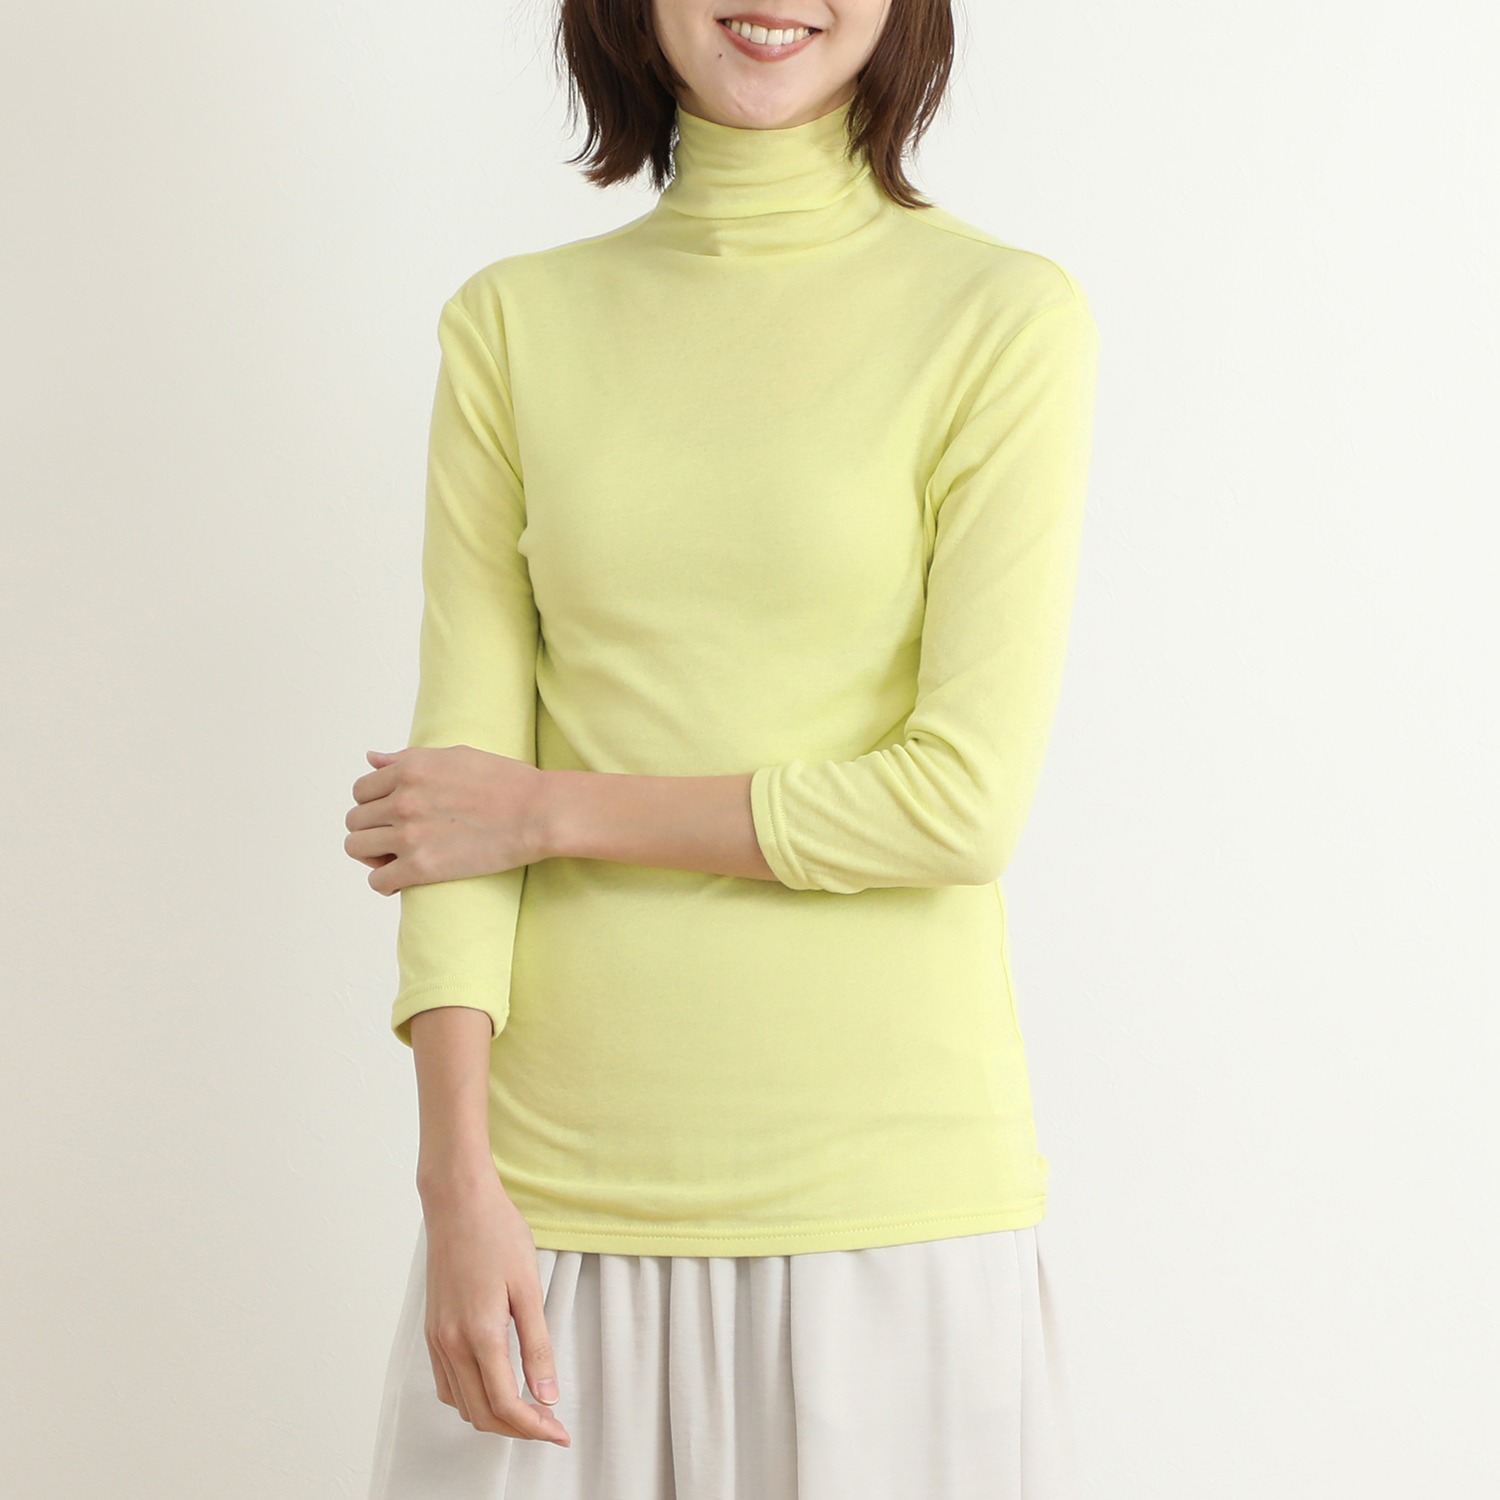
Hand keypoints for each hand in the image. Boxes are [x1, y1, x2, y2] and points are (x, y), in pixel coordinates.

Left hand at [345, 746, 544, 894]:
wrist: (538, 813)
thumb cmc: (505, 782)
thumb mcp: (454, 756)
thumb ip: (407, 759)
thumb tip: (372, 759)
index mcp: (410, 769)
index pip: (361, 790)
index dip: (372, 804)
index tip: (388, 815)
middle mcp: (403, 799)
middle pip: (355, 820)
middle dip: (370, 830)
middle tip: (392, 839)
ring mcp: (409, 833)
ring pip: (357, 848)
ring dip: (371, 856)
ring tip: (394, 859)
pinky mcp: (421, 867)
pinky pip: (378, 881)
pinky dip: (384, 883)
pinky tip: (401, 879)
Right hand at [419, 1170, 570, 1446]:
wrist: (457, 1201)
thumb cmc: (497, 1234)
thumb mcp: (528, 1286)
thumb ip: (538, 1345)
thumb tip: (548, 1396)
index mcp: (480, 1334)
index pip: (506, 1405)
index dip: (536, 1428)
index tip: (560, 1434)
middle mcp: (451, 1344)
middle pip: (482, 1414)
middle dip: (518, 1429)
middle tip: (551, 1425)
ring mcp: (436, 1338)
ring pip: (461, 1404)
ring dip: (493, 1417)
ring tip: (528, 1409)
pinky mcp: (431, 1329)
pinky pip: (446, 1383)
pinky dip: (470, 1398)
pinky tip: (493, 1386)